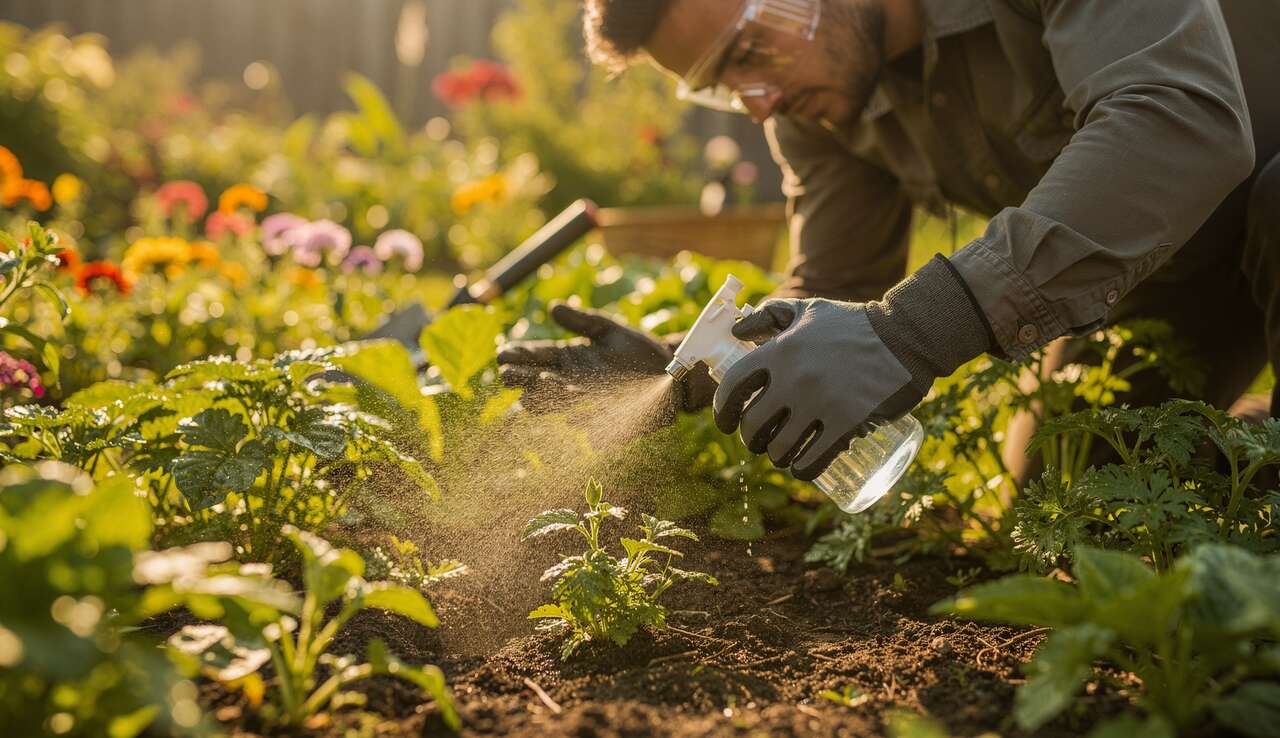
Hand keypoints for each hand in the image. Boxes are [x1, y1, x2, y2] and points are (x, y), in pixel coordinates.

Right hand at [498, 303, 713, 416]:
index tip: (502, 355)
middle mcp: (572, 383)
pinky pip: (591, 427)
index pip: (537, 357)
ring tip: (536, 390)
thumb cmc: (637, 349)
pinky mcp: (609, 420)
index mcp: (569, 359)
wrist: (671, 371)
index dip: (519, 357)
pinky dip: (583, 423)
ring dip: (546, 399)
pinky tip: (573, 418)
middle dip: (522, 379)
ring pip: (558, 405)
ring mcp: (588, 403)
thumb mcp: (608, 329)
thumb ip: (581, 320)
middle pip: (538, 384)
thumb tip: (552, 308)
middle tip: (507, 376)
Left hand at [712, 298, 923, 480]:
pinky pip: (812, 460)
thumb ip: (771, 314)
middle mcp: (794, 378)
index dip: (723, 410)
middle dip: (752, 439)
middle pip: (754, 426)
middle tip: (760, 441)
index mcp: (779, 351)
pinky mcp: (847, 423)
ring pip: (780, 449)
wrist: (906, 336)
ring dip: (777, 457)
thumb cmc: (854, 324)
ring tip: (783, 455)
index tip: (726, 423)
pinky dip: (802, 469)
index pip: (734, 387)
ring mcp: (820, 402)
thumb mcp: (809, 309)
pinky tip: (802, 468)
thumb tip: (736, 331)